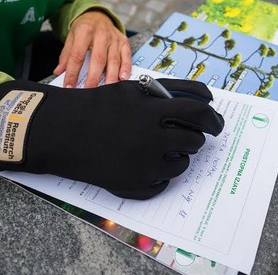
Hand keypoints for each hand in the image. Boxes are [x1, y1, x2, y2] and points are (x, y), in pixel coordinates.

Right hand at [0, 79, 224, 199]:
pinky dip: (160, 173)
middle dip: (194, 136)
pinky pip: (163, 183)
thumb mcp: (134, 90)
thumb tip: (207, 99)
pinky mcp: (132, 187)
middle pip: (194, 141)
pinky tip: (144, 162)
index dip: (213, 119)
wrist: (61, 132)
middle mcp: (149, 140)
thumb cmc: (99, 106)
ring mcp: (141, 166)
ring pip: (182, 164)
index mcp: (151, 112)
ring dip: (179, 155)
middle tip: (185, 134)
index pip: (199, 114)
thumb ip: (171, 91)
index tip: (217, 123)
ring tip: (160, 146)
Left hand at [53, 10, 131, 88]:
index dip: (72, 73)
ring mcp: (114, 38)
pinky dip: (125, 68)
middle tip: (89, 91)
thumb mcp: (71, 37)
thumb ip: (66, 55)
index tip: (69, 86)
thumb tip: (59, 72)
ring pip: (113, 60)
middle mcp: (101, 34)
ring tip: (107, 89)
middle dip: (93, 78)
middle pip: (98, 59)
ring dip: (110, 77)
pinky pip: (126, 56)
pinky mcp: (124, 42)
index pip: (77, 56)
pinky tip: (122, 78)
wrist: (98, 15)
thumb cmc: (84, 28)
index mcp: (85, 31)